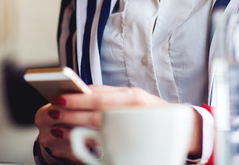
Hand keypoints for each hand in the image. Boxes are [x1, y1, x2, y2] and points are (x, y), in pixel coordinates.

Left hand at [34, 85, 201, 162]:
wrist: (186, 129)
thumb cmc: (153, 113)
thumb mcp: (133, 100)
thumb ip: (111, 96)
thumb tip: (83, 92)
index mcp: (132, 96)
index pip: (99, 95)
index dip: (76, 98)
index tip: (57, 98)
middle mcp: (135, 109)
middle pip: (97, 111)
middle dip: (72, 114)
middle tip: (52, 114)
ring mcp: (137, 125)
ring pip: (102, 127)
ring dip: (77, 128)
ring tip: (58, 130)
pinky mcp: (139, 143)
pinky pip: (112, 143)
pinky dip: (93, 144)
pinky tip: (80, 144)